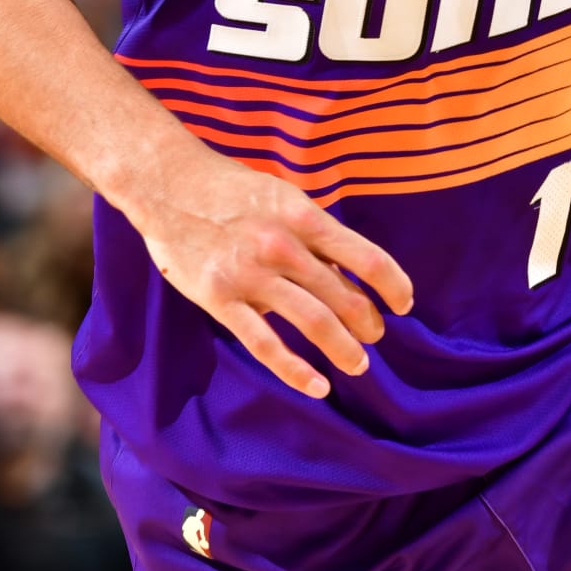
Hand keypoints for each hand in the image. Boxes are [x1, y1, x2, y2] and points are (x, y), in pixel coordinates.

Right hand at [135, 151, 412, 401]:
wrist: (167, 183)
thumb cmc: (232, 190)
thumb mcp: (283, 198)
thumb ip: (314, 237)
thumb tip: (350, 279)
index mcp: (304, 217)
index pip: (367, 257)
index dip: (394, 285)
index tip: (404, 304)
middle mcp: (283, 246)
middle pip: (343, 296)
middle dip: (367, 324)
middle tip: (374, 337)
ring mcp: (251, 274)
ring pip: (313, 322)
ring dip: (343, 349)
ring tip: (357, 364)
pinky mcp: (220, 298)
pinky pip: (264, 344)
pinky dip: (295, 370)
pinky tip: (317, 386)